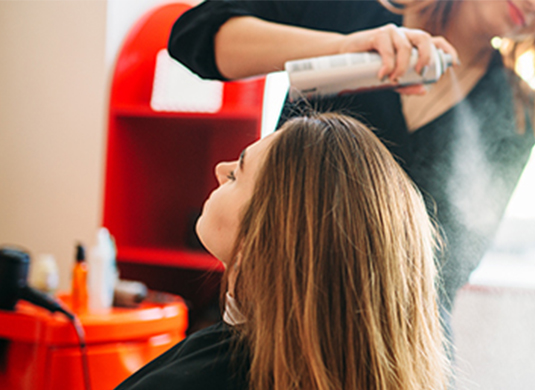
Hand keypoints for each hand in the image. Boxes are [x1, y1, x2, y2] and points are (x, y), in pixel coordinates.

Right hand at [338, 24, 458, 91]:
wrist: (344, 57)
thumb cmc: (370, 67)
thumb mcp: (391, 79)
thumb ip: (407, 84)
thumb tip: (424, 91)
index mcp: (412, 43)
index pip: (435, 41)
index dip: (447, 50)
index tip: (454, 64)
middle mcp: (405, 35)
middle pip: (424, 38)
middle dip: (427, 56)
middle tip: (420, 73)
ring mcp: (391, 33)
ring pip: (406, 46)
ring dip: (403, 65)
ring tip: (394, 79)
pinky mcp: (377, 35)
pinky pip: (387, 48)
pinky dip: (387, 63)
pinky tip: (383, 75)